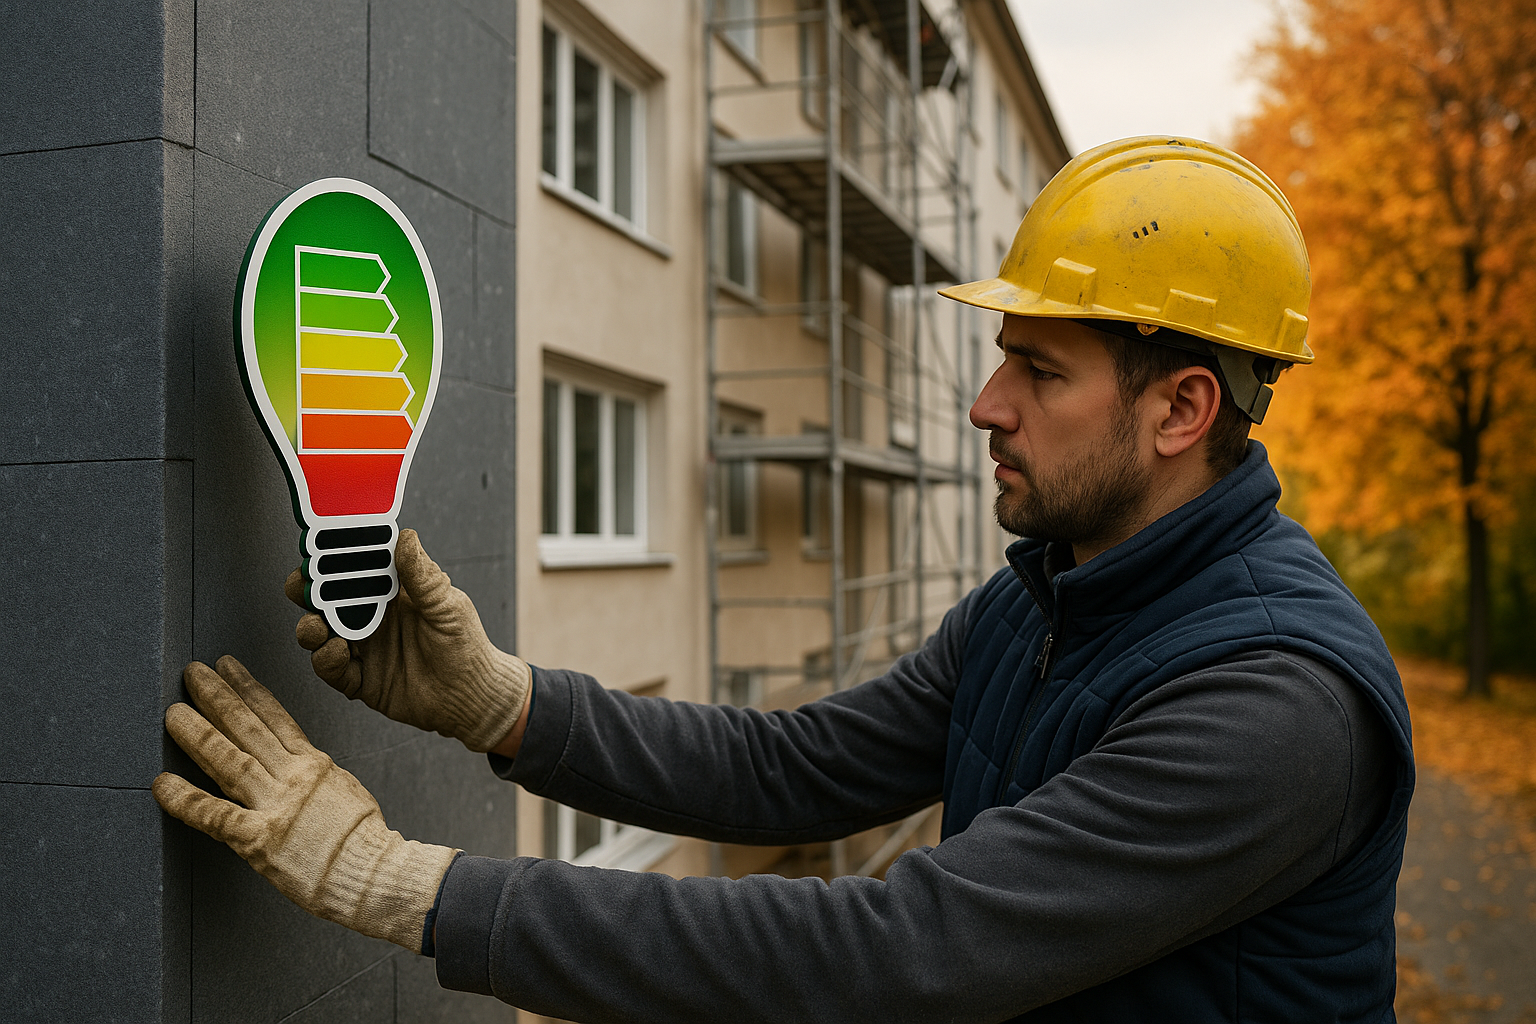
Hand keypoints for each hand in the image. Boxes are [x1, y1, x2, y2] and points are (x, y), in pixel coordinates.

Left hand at [152, 657, 458, 953]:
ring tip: (173, 712)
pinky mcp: (260, 840)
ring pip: (230, 760)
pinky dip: (186, 799)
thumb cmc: (363, 840)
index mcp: (315, 764)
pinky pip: (215, 815)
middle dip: (218, 697)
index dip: (249, 689)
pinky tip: (162, 784)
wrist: (375, 872)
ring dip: (198, 733)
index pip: (276, 717)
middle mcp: (294, 777)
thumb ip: (317, 775)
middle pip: (249, 728)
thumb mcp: (346, 791)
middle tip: (193, 672)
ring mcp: (276, 806)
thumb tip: (302, 763)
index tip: (229, 666)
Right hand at [288, 529, 530, 752]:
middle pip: (325, 600)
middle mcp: (370, 618)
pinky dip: (327, 660)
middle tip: (303, 586)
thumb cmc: (466, 645)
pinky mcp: (361, 680)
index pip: (353, 568)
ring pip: (320, 633)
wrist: (471, 696)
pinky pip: (333, 669)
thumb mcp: (447, 605)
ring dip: (310, 627)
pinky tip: (337, 652)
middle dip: (306, 590)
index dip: (333, 558)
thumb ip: (422, 575)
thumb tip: (405, 536)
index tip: (317, 547)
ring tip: (316, 626)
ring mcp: (363, 649)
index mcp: (390, 594)